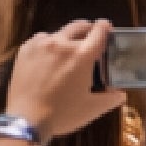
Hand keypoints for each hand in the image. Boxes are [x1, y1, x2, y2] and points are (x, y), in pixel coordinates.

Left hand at [5, 21, 123, 140]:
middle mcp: (61, 43)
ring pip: (58, 33)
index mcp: (82, 55)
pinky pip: (40, 40)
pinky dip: (48, 45)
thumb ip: (110, 98)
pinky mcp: (25, 49)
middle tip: (90, 38)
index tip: (107, 28)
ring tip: (66, 53)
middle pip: (79, 26)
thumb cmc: (62, 114)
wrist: (26, 118)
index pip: (99, 31)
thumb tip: (120, 93)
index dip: (105, 27)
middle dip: (88, 29)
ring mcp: (40, 44)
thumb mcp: (92, 109)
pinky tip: (48, 59)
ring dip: (66, 39)